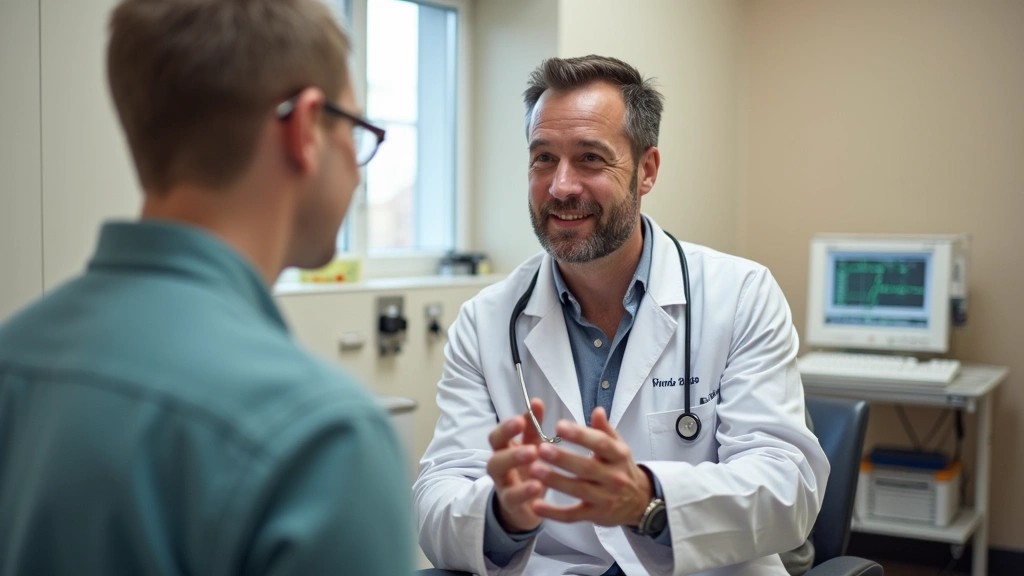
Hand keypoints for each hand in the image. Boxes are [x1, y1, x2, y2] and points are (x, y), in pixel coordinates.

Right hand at [486, 398, 548, 532]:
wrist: (525, 506)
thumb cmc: (528, 469)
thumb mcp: (532, 446)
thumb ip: (533, 427)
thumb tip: (536, 400)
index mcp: (504, 451)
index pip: (497, 437)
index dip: (506, 429)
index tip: (521, 420)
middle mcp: (499, 468)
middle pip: (494, 459)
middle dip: (511, 452)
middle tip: (532, 449)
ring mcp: (503, 487)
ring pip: (500, 479)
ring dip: (516, 473)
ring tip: (536, 468)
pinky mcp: (512, 505)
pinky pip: (513, 499)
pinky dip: (525, 493)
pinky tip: (539, 487)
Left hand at [528, 407, 652, 526]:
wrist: (640, 501)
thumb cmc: (621, 468)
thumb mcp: (618, 447)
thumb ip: (605, 430)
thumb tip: (597, 411)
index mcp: (618, 455)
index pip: (600, 443)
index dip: (580, 435)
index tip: (559, 426)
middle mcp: (614, 477)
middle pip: (587, 467)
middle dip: (564, 458)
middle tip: (541, 449)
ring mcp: (605, 498)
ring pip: (578, 490)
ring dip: (555, 481)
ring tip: (534, 470)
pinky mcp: (595, 516)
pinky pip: (572, 516)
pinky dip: (554, 512)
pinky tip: (535, 505)